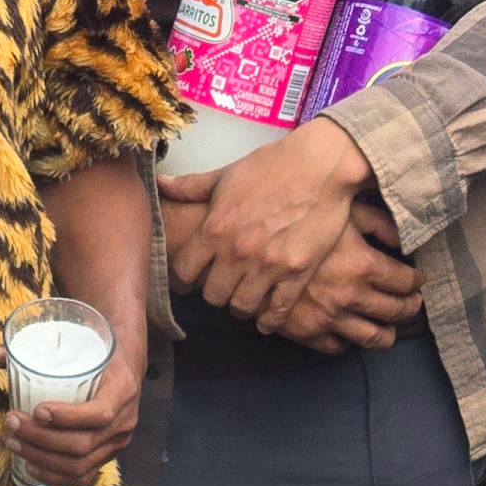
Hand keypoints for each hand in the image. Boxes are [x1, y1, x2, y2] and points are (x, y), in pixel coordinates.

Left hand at [0, 333, 140, 485]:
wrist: (126, 362)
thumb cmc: (97, 352)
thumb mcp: (77, 342)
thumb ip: (33, 346)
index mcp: (122, 390)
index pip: (99, 414)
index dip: (67, 417)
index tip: (37, 410)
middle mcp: (124, 421)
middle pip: (81, 444)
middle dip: (40, 438)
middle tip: (11, 422)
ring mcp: (117, 443)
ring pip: (79, 465)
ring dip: (41, 457)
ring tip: (13, 442)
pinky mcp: (107, 455)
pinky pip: (83, 477)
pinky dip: (54, 475)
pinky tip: (31, 466)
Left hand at [158, 119, 375, 328]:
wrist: (322, 165)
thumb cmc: (273, 165)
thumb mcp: (227, 173)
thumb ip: (193, 186)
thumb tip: (162, 184)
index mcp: (215, 229)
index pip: (184, 272)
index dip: (183, 278)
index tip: (188, 280)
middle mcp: (237, 253)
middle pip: (212, 296)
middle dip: (214, 292)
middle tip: (221, 287)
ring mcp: (268, 267)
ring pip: (241, 307)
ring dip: (240, 305)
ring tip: (244, 299)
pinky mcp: (296, 274)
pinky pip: (277, 312)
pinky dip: (270, 320)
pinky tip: (267, 319)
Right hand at [266, 214, 425, 352]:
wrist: (244, 244)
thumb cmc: (294, 219)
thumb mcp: (340, 209)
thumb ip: (377, 222)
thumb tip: (402, 238)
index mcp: (363, 265)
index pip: (407, 282)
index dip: (416, 280)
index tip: (417, 279)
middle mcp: (350, 297)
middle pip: (397, 313)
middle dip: (410, 308)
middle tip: (412, 303)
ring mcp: (328, 319)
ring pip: (374, 339)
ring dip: (388, 334)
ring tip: (390, 326)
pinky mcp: (306, 333)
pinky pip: (338, 347)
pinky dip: (349, 341)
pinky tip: (350, 331)